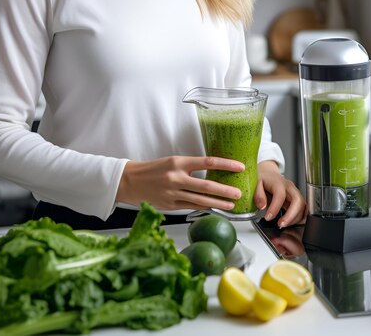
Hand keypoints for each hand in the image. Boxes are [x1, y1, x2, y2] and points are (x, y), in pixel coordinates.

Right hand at [116, 156, 243, 211]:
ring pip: (200, 200)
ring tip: (231, 205)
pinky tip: (214, 208)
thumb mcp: (172, 161)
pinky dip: (204, 208)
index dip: (226, 164)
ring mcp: (173, 193)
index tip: (239, 167)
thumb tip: (212, 172)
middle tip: (239, 193)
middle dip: (225, 190)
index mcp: (179, 162)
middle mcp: (176, 177)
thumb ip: (190, 167)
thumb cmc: (154, 169)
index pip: (208, 161)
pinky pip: (191, 207)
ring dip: (218, 203)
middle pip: (206, 185)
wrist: (131, 181)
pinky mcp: (170, 205)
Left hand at [254, 160, 306, 226]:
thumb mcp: (256, 183)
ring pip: (302, 206)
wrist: (268, 174)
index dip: (275, 208)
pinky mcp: (297, 199)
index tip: (268, 217)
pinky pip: (303, 210)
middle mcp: (289, 187)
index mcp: (278, 182)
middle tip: (280, 224)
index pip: (280, 195)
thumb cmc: (263, 179)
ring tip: (283, 224)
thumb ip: (258, 194)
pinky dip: (299, 218)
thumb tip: (262, 206)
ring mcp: (295, 193)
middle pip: (298, 201)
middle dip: (291, 216)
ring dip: (295, 219)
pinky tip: (290, 222)